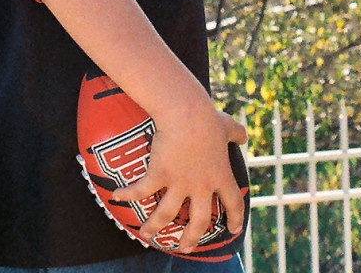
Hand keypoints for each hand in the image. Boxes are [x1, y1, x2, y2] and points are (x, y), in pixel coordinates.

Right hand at [112, 104, 246, 252]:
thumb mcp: (226, 125)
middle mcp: (201, 185)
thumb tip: (243, 135)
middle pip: (199, 221)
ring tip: (147, 235)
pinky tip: (116, 197)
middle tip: (185, 248)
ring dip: (154, 226)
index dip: (234, 218)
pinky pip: (141, 190)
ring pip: (166, 214)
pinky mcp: (159, 174)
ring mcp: (179, 182)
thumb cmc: (206, 117)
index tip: (233, 229)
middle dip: (191, 238)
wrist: (185, 112)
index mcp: (220, 175)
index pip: (233, 203)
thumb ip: (235, 132)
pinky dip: (127, 194)